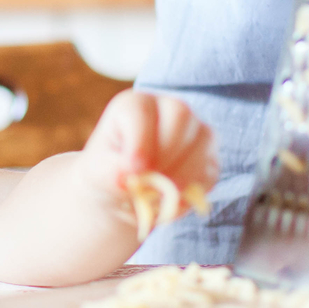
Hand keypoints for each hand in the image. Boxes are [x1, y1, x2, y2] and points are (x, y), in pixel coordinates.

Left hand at [81, 90, 217, 226]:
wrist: (125, 193)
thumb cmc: (108, 174)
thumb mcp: (98, 173)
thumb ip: (111, 171)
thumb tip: (131, 176)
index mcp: (134, 105)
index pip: (142, 111)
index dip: (140, 142)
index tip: (132, 171)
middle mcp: (168, 108)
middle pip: (181, 115)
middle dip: (165, 153)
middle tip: (148, 183)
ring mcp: (194, 130)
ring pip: (202, 141)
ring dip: (180, 175)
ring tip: (156, 197)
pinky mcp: (209, 157)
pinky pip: (210, 171)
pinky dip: (192, 191)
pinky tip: (170, 202)